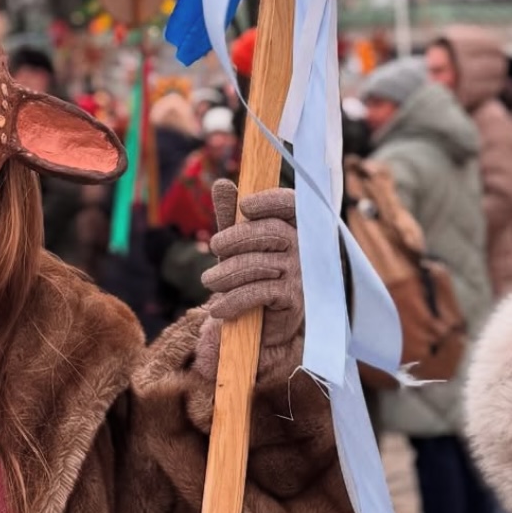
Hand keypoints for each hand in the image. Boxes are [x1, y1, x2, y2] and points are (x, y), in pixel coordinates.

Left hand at [194, 182, 303, 384]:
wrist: (263, 329)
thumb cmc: (252, 276)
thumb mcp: (239, 246)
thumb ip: (231, 217)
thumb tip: (221, 183)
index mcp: (292, 227)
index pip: (291, 205)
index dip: (271, 201)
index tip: (245, 206)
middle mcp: (302, 248)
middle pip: (272, 232)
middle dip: (238, 237)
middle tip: (214, 247)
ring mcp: (300, 274)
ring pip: (261, 264)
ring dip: (228, 273)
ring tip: (209, 281)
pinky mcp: (294, 300)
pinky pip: (261, 292)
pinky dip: (234, 300)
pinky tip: (218, 308)